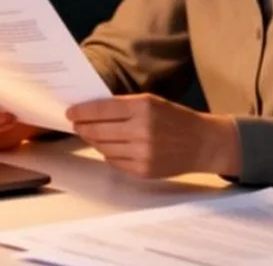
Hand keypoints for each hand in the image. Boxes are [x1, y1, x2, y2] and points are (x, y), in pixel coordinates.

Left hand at [67, 94, 239, 178]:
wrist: (202, 143)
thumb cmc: (174, 119)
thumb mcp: (151, 102)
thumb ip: (123, 106)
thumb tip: (90, 111)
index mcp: (143, 107)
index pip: (102, 109)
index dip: (82, 111)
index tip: (70, 112)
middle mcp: (141, 130)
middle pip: (98, 130)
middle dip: (83, 127)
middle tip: (76, 124)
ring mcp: (142, 153)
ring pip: (103, 148)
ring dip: (94, 141)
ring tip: (92, 135)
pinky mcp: (143, 170)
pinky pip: (114, 162)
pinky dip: (109, 154)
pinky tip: (112, 147)